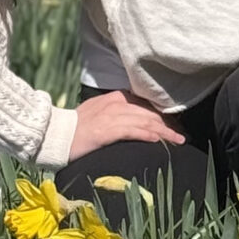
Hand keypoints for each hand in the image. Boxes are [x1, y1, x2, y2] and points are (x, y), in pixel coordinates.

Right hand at [68, 90, 184, 157]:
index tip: (176, 124)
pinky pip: (132, 131)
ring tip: (178, 140)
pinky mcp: (106, 130)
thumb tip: (138, 121)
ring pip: (145, 122)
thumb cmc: (78, 128)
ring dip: (165, 132)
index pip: (146, 104)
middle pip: (150, 112)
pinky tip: (158, 140)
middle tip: (182, 134)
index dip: (164, 114)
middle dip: (169, 124)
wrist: (56, 134)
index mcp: (116, 97)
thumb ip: (118, 113)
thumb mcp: (100, 113)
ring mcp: (111, 116)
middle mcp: (116, 103)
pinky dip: (147, 134)